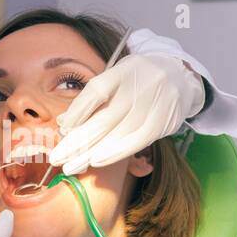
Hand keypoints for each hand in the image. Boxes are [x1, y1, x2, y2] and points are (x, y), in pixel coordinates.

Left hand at [48, 54, 205, 174]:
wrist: (179, 76)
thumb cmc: (137, 81)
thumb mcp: (116, 80)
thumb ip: (93, 100)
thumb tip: (64, 123)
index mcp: (124, 70)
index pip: (97, 90)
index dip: (78, 111)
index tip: (62, 129)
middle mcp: (141, 85)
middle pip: (105, 117)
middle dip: (78, 141)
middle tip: (56, 158)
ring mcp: (155, 103)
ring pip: (119, 133)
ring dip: (92, 153)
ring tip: (71, 166)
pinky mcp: (164, 121)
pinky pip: (137, 141)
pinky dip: (116, 152)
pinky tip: (97, 161)